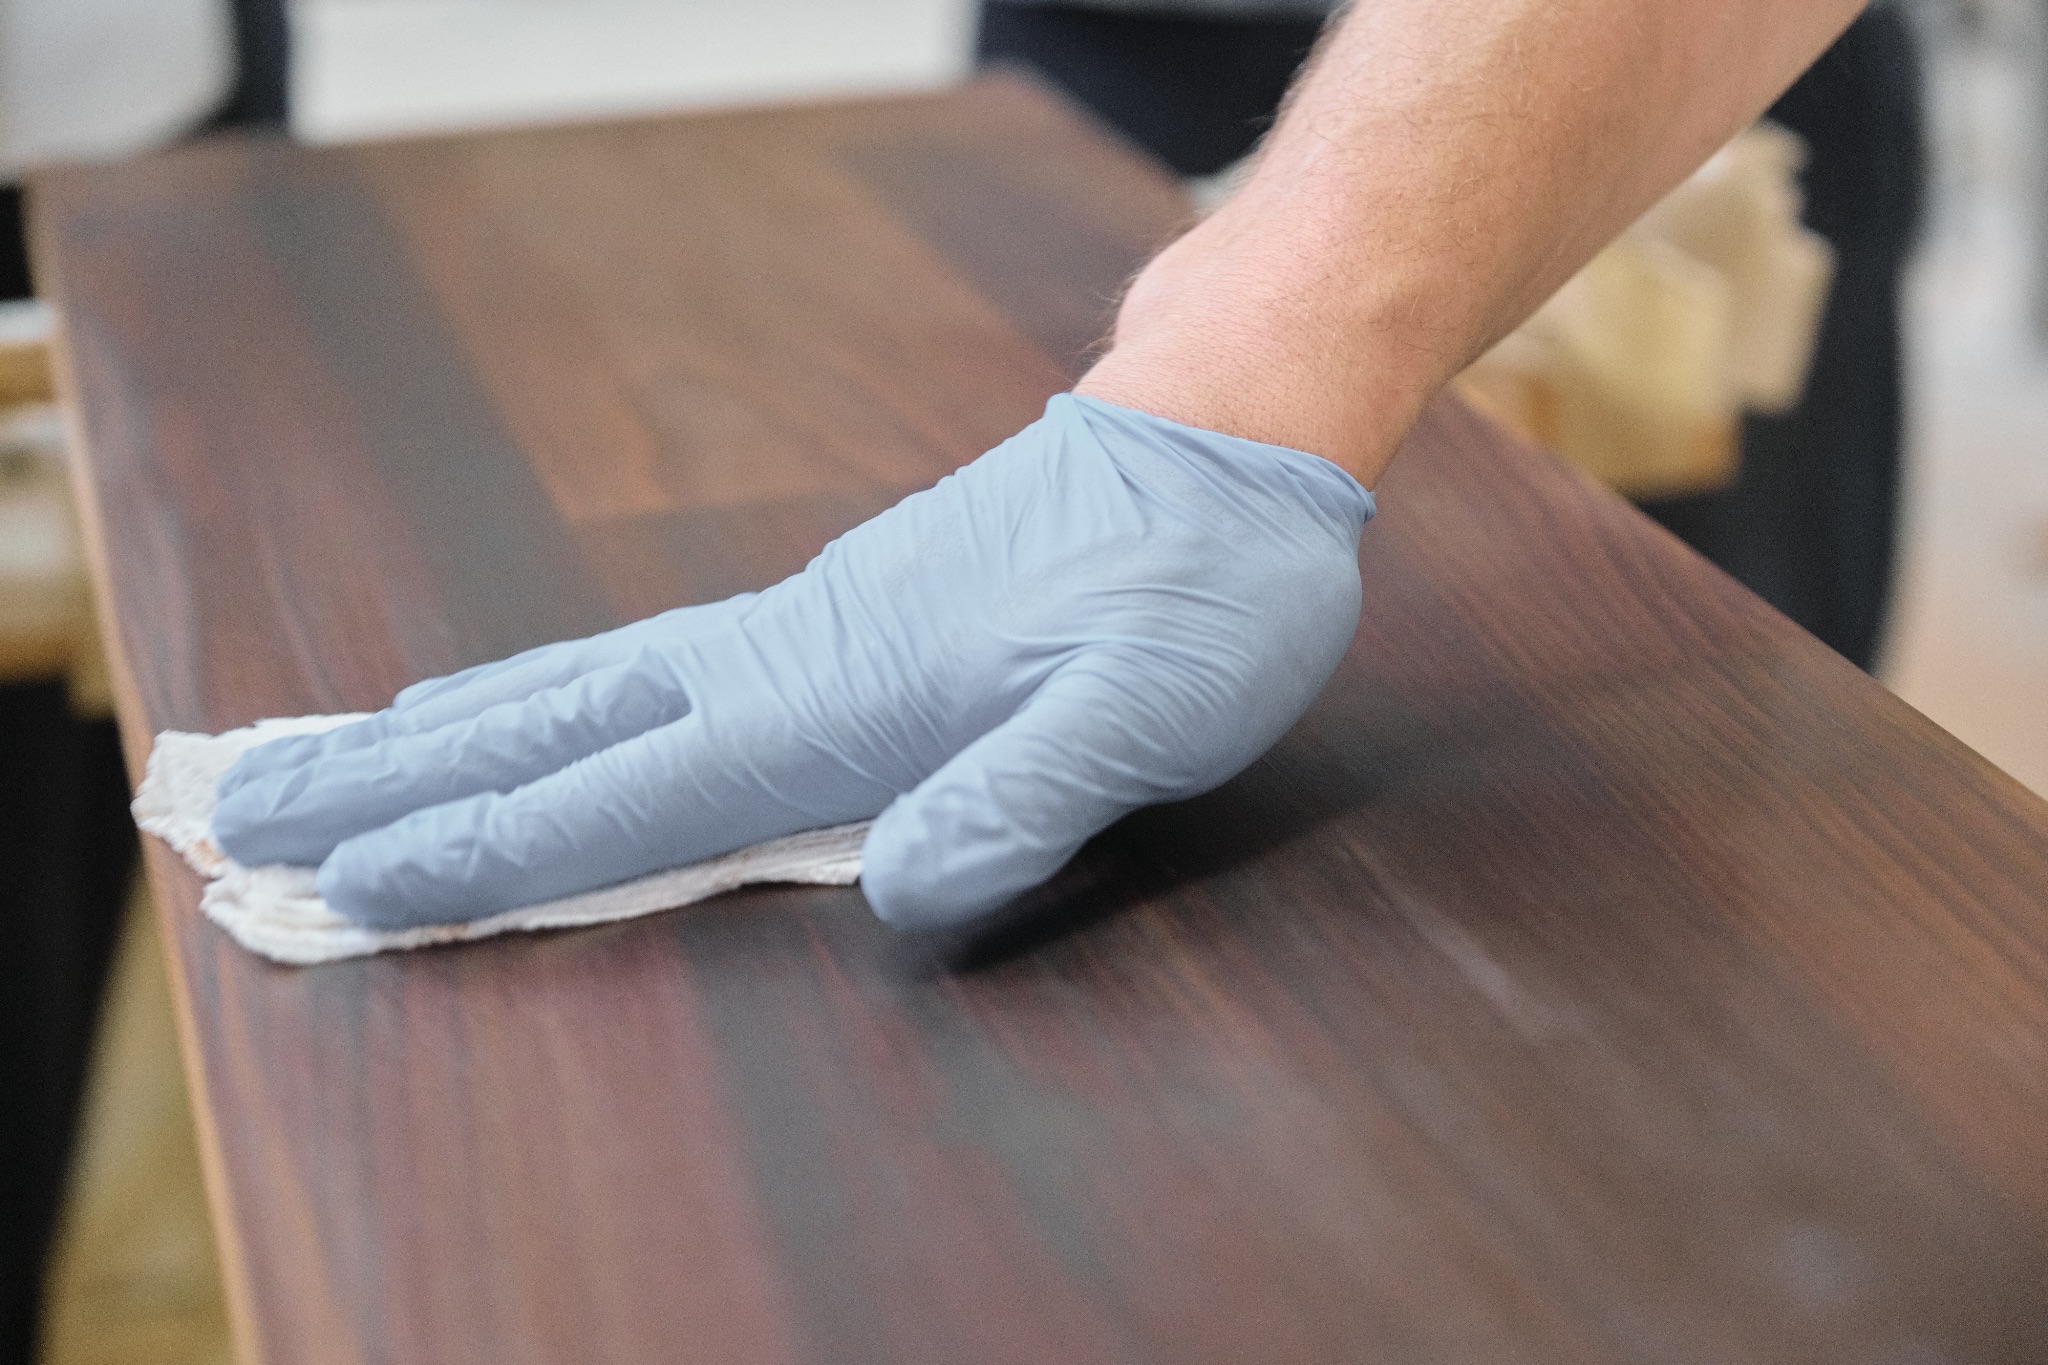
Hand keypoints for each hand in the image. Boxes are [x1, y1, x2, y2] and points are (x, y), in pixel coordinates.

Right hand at [211, 394, 1372, 930]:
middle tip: (254, 808)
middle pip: (559, 723)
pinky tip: (557, 714)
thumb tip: (894, 897)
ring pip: (596, 686)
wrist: (1230, 434)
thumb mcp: (1145, 713)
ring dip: (459, 731)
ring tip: (353, 758)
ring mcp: (808, 625)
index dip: (481, 854)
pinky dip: (568, 700)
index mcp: (836, 694)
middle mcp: (790, 654)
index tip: (343, 888)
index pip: (621, 793)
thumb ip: (1015, 805)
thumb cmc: (1201, 582)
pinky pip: (663, 670)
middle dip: (403, 779)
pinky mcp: (845, 614)